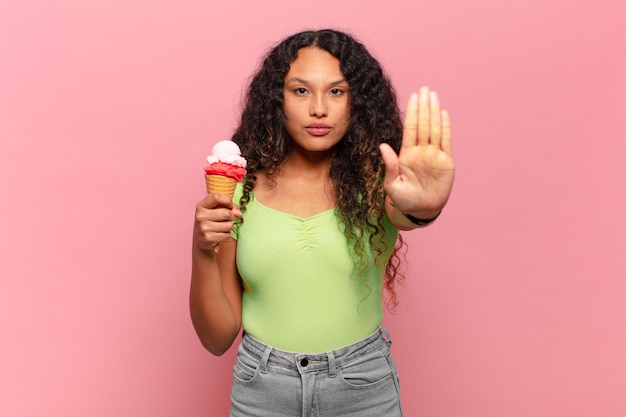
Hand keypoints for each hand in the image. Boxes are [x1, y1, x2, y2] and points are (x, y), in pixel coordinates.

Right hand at [193, 194, 241, 252]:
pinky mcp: (208, 238)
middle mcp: (200, 216)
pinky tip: (219, 234)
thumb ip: (228, 207)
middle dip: (231, 216)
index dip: (228, 201)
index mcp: (201, 206)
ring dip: (229, 226)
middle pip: (227, 213)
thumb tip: (238, 213)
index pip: (216, 197)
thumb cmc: (210, 221)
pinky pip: (226, 234)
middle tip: (227, 219)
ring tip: (222, 227)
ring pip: (229, 225)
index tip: (231, 206)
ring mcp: (203, 227)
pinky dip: (226, 234)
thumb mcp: (215, 210)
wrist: (200, 239)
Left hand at [379, 86, 454, 217]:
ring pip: (434, 129)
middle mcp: (421, 151)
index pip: (409, 128)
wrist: (421, 210)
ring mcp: (434, 155)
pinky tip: (444, 114)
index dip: (411, 112)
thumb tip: (383, 146)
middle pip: (422, 124)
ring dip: (434, 112)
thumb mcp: (392, 185)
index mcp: (406, 154)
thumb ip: (390, 165)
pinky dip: (445, 127)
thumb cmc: (404, 199)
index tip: (413, 97)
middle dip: (423, 106)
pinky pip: (446, 141)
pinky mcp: (446, 161)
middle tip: (424, 89)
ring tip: (433, 96)